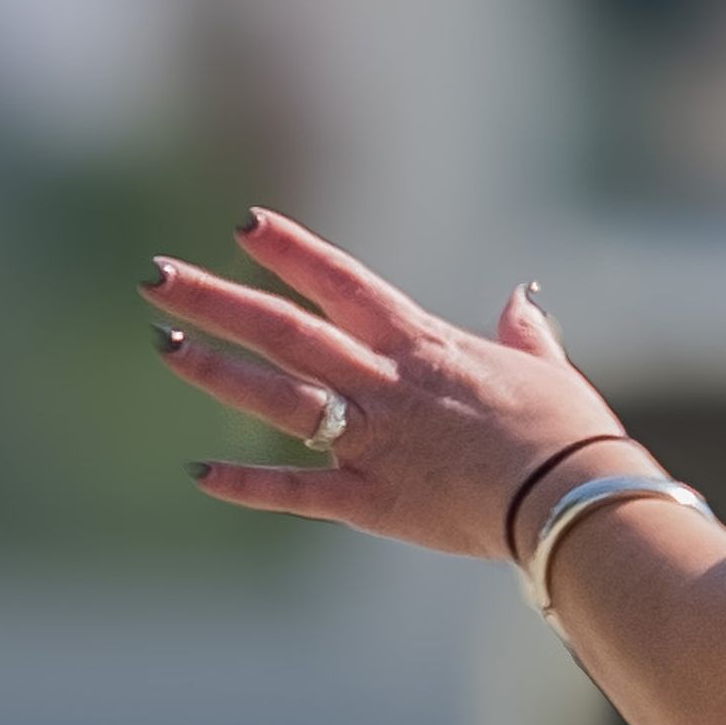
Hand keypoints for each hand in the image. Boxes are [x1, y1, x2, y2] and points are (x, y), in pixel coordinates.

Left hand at [145, 216, 647, 557]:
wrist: (568, 498)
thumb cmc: (566, 433)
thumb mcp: (546, 369)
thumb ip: (522, 335)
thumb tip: (521, 302)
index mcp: (421, 344)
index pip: (342, 282)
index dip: (290, 251)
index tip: (243, 225)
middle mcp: (384, 382)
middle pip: (285, 330)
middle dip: (217, 300)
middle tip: (157, 277)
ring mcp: (370, 440)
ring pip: (277, 397)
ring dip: (216, 371)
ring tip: (164, 346)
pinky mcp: (368, 500)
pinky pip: (295, 491)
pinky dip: (246, 484)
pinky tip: (199, 473)